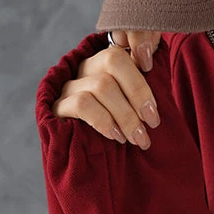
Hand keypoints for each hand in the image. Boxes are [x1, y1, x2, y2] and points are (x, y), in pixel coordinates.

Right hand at [50, 30, 162, 147]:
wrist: (89, 165)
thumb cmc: (122, 133)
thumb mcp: (139, 109)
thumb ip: (148, 87)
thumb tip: (156, 60)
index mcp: (108, 63)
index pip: (125, 49)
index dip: (141, 56)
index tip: (155, 86)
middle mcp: (87, 68)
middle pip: (112, 60)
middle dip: (139, 93)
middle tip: (153, 123)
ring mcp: (70, 86)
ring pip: (101, 85)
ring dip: (126, 115)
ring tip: (138, 138)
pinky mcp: (56, 106)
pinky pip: (83, 104)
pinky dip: (105, 120)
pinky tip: (116, 136)